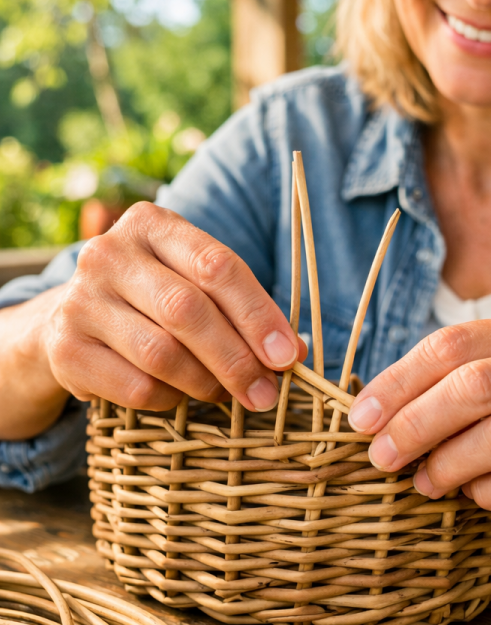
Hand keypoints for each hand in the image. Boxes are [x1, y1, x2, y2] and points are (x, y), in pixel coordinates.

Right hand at [45, 203, 305, 413]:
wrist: (70, 319)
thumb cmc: (154, 297)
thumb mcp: (195, 284)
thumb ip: (242, 309)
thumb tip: (293, 352)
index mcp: (152, 225)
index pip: (216, 266)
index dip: (258, 314)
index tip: (287, 355)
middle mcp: (109, 253)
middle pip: (188, 311)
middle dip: (237, 359)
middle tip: (266, 393)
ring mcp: (80, 299)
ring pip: (162, 354)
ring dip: (207, 383)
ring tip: (227, 393)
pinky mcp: (64, 348)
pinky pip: (136, 386)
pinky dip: (170, 400)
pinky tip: (181, 396)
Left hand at [348, 311, 490, 532]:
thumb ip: (462, 382)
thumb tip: (378, 412)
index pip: (455, 343)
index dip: (400, 380)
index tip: (362, 417)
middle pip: (475, 385)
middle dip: (415, 423)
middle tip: (381, 456)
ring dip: (447, 464)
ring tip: (423, 482)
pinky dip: (486, 493)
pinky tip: (471, 497)